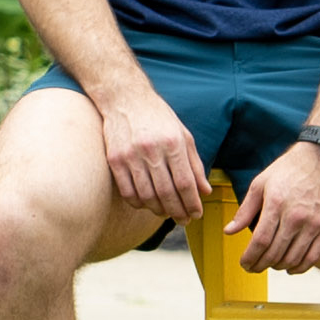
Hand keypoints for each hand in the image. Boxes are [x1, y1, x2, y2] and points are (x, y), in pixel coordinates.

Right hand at [98, 84, 207, 226]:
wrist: (125, 99)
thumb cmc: (158, 118)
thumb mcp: (183, 136)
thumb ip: (195, 164)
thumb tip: (205, 192)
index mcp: (173, 143)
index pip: (186, 182)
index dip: (192, 203)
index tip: (197, 214)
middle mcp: (152, 150)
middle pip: (167, 192)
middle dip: (178, 211)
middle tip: (183, 220)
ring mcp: (131, 155)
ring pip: (147, 195)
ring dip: (158, 210)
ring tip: (166, 214)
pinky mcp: (114, 159)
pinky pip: (127, 190)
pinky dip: (138, 203)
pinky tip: (146, 205)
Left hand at [231, 142, 319, 274]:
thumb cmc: (286, 170)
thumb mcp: (259, 184)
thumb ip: (245, 210)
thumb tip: (229, 232)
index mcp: (276, 204)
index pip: (260, 240)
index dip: (250, 256)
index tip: (244, 263)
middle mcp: (296, 216)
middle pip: (276, 252)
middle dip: (261, 264)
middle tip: (252, 268)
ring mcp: (315, 223)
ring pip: (294, 257)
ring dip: (278, 266)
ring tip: (268, 265)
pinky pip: (315, 255)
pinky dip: (301, 267)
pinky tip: (290, 269)